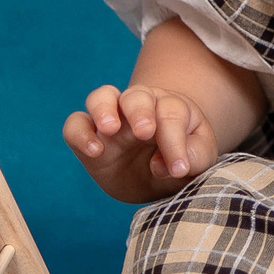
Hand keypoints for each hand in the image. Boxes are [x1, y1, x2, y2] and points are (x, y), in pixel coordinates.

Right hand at [63, 83, 221, 202]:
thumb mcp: (198, 162)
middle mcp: (140, 107)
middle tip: (145, 132)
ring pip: (102, 96)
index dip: (175, 141)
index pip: (172, 114)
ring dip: (104, 108)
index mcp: (171, 108)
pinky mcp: (89, 135)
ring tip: (110, 128)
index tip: (179, 169)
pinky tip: (93, 150)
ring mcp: (112, 119)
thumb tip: (168, 165)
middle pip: (137, 95)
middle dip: (140, 111)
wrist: (155, 177)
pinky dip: (80, 132)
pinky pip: (75, 124)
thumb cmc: (180, 161)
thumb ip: (196, 158)